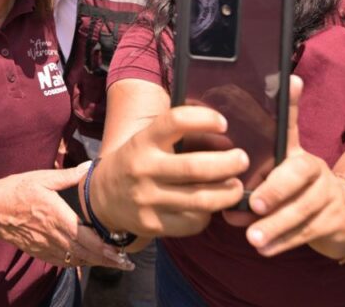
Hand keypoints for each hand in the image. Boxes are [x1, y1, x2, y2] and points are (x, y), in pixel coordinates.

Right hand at [0, 164, 132, 269]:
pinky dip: (78, 263)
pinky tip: (87, 260)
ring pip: (75, 260)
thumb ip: (68, 176)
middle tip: (126, 264)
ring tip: (112, 262)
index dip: (106, 249)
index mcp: (57, 217)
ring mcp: (46, 246)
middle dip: (107, 260)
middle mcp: (53, 236)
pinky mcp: (39, 251)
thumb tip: (91, 167)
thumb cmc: (16, 190)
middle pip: (85, 254)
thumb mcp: (42, 177)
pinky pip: (62, 262)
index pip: (86, 238)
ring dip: (95, 263)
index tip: (122, 253)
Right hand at [91, 105, 246, 237]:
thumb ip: (177, 134)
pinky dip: (208, 215)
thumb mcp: (147, 139)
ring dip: (227, 193)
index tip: (224, 123)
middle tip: (242, 160)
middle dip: (228, 164)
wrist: (102, 198)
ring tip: (236, 187)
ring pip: (200, 199)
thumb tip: (223, 131)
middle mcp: (143, 168)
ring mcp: (147, 199)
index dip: (204, 119)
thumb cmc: (137, 161)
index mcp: (144, 141)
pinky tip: (210, 207)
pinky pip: (192, 222)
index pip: (175, 121)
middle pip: (195, 167)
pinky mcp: (153, 225)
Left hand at [246, 76, 344, 259]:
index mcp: (296, 153)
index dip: (292, 103)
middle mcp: (315, 168)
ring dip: (276, 225)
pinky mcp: (337, 220)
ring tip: (252, 237)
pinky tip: (265, 249)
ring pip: (303, 208)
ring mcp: (329, 194)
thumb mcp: (275, 180)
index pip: (291, 126)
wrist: (344, 216)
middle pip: (300, 173)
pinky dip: (285, 242)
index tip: (291, 81)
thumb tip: (225, 202)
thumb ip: (249, 187)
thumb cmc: (294, 195)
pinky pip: (309, 232)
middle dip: (276, 190)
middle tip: (253, 203)